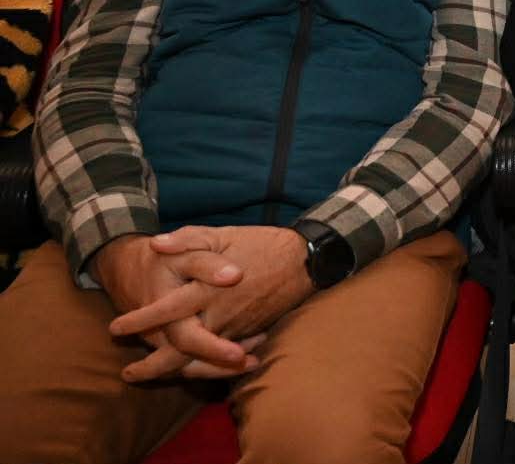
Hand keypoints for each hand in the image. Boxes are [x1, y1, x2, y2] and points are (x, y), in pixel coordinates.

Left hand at [108, 226, 314, 381]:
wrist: (304, 260)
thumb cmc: (259, 244)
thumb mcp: (221, 234)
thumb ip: (187, 239)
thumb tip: (155, 244)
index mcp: (207, 288)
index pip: (167, 310)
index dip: (140, 320)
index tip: (116, 328)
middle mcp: (219, 314)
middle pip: (181, 350)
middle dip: (152, 366)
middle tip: (128, 374)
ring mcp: (235, 328)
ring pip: (200, 359)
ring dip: (173, 371)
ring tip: (150, 376)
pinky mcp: (248, 334)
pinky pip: (220, 357)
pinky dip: (201, 367)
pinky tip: (185, 370)